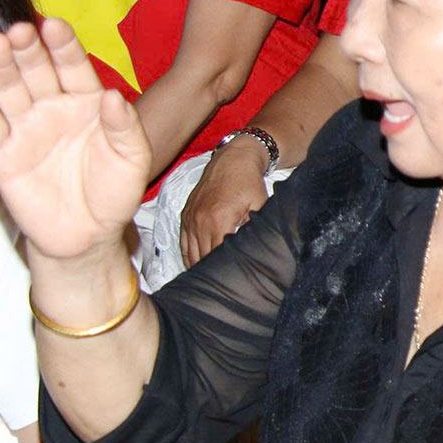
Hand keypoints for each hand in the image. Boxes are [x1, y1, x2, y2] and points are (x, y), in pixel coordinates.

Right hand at [0, 21, 151, 259]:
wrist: (88, 235)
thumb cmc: (115, 192)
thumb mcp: (132, 159)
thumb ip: (124, 127)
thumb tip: (113, 97)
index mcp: (87, 102)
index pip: (73, 66)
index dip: (63, 46)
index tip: (55, 25)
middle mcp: (53, 108)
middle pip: (37, 71)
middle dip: (28, 50)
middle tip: (20, 31)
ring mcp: (26, 128)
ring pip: (10, 90)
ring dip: (1, 68)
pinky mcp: (4, 153)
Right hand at [179, 137, 269, 266]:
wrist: (233, 158)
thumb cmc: (249, 182)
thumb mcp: (259, 205)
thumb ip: (254, 227)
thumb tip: (255, 248)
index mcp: (219, 220)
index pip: (218, 255)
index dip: (225, 268)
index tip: (233, 277)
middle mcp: (200, 221)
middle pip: (202, 257)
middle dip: (212, 270)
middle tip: (222, 283)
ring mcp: (190, 218)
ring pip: (190, 253)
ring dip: (198, 266)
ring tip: (208, 279)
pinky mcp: (185, 214)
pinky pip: (183, 243)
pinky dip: (188, 255)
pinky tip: (194, 266)